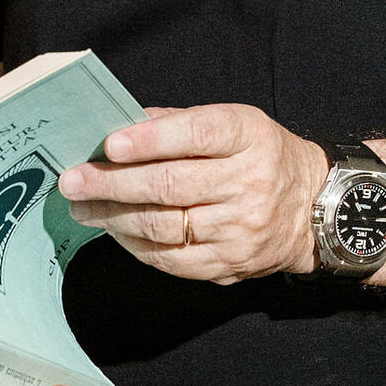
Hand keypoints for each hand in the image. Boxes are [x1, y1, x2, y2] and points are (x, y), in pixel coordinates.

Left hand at [58, 102, 329, 284]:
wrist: (313, 206)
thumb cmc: (257, 155)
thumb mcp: (233, 122)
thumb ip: (176, 123)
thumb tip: (116, 126)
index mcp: (247, 136)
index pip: (195, 135)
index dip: (149, 140)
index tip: (109, 145)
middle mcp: (248, 182)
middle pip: (170, 185)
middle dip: (112, 184)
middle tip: (71, 182)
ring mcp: (241, 228)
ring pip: (164, 226)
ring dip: (114, 217)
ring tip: (82, 208)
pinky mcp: (231, 263)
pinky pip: (172, 259)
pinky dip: (135, 246)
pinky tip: (113, 231)